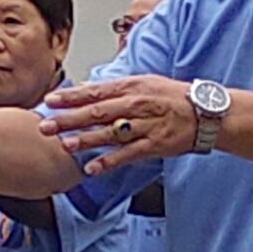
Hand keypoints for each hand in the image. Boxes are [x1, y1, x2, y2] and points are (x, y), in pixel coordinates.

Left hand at [45, 73, 202, 175]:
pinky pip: (128, 155)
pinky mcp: (155, 145)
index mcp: (132, 87)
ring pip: (111, 133)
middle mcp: (137, 105)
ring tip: (65, 145)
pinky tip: (92, 168)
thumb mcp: (145, 83)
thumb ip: (116, 89)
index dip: (71, 96)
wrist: (206, 113)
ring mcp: (146, 126)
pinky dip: (110, 161)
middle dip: (70, 119)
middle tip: (46, 126)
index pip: (96, 91)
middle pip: (97, 112)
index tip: (50, 100)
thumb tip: (86, 90)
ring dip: (86, 140)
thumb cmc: (173, 97)